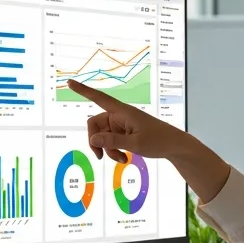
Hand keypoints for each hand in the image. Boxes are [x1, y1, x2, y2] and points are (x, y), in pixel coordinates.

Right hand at [66, 79, 181, 163]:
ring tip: (122, 159)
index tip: (69, 82)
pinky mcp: (124, 133)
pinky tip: (124, 158)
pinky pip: (111, 141)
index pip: (99, 98)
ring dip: (108, 149)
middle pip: (95, 124)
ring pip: (103, 136)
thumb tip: (93, 139)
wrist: (174, 147)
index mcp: (123, 112)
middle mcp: (120, 116)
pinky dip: (114, 151)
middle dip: (95, 141)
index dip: (83, 91)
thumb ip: (113, 142)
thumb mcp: (135, 144)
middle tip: (99, 157)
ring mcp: (122, 125)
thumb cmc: (159, 141)